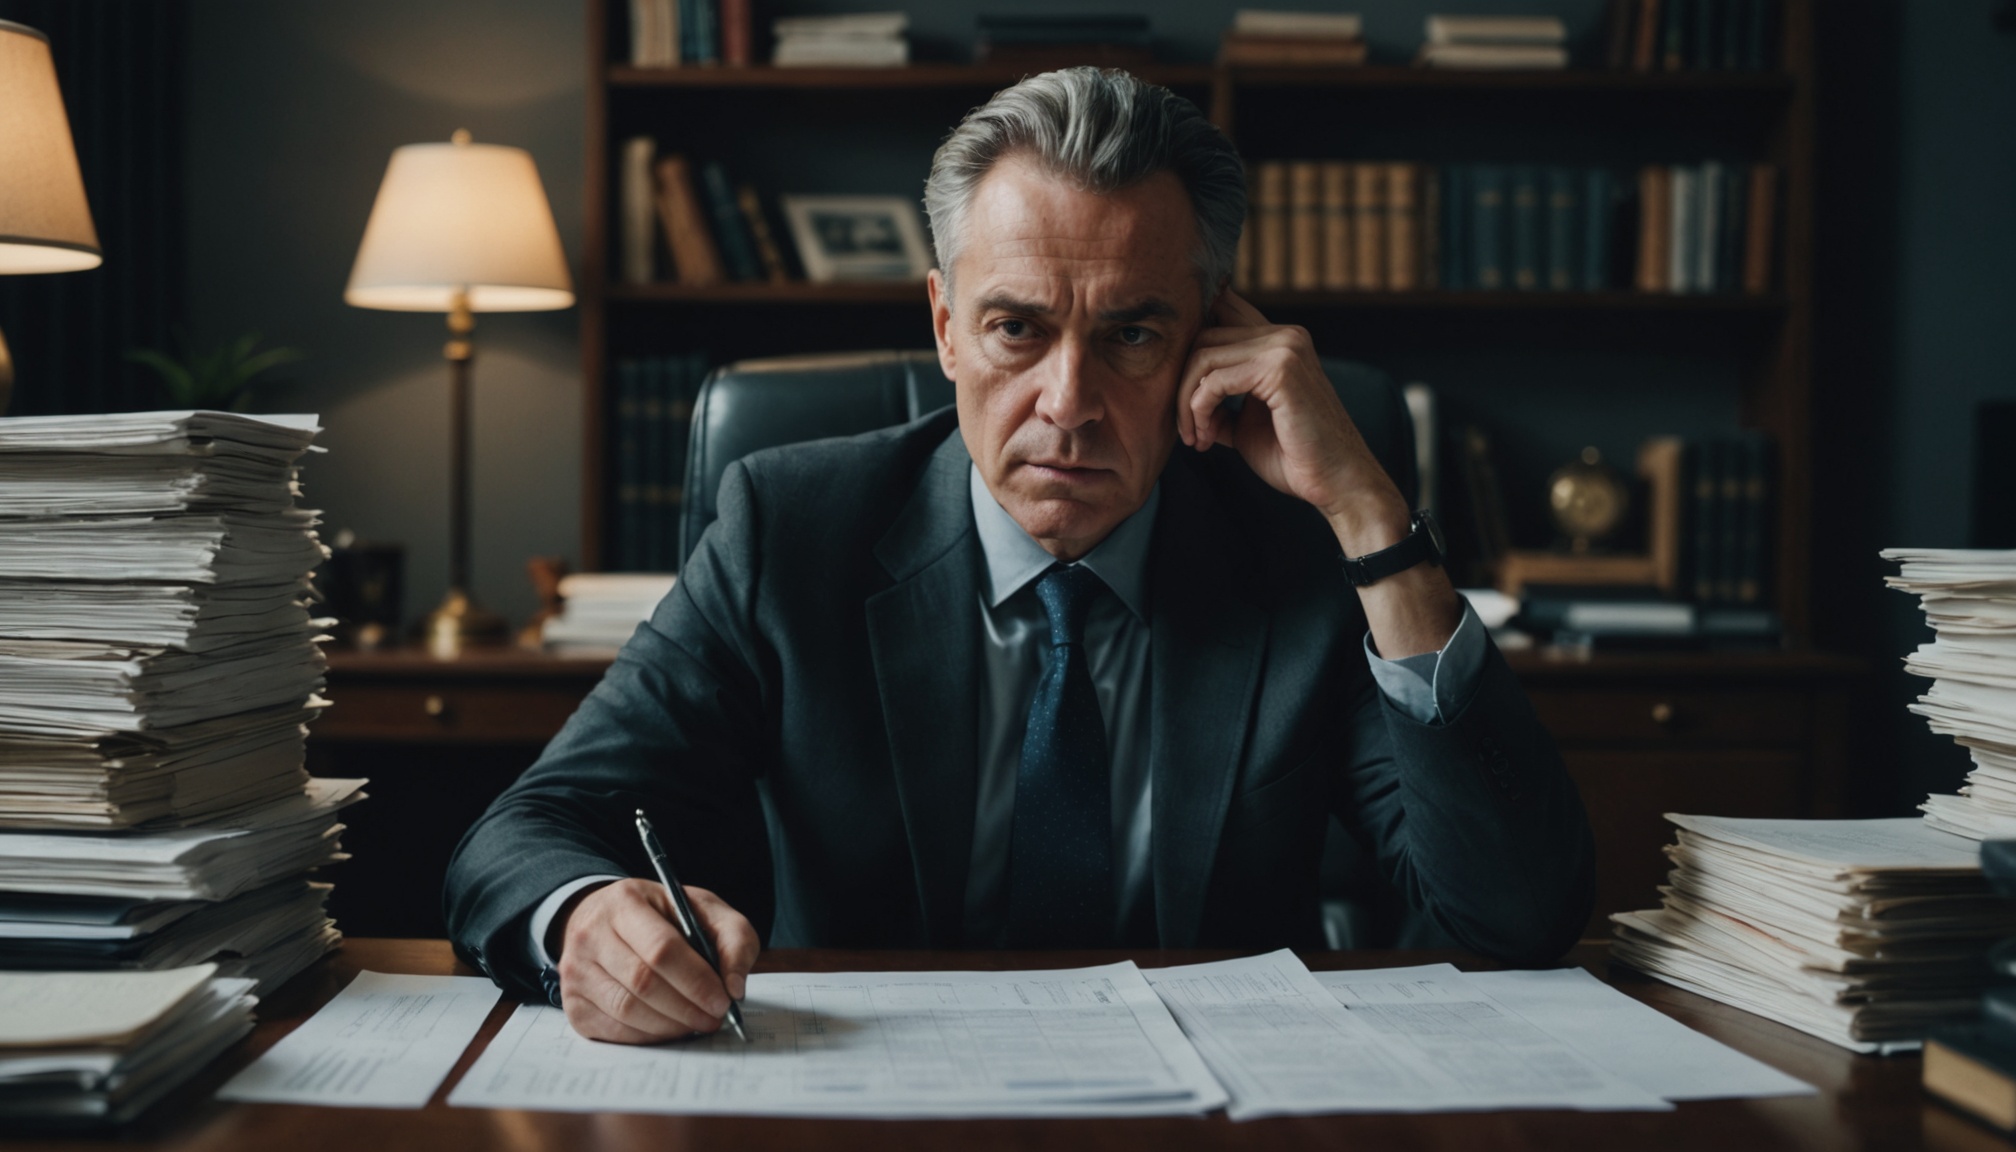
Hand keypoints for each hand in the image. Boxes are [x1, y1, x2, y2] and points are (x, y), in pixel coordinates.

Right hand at [552, 877, 758, 1043]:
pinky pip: (613, 1031)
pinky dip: (648, 1037)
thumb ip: (733, 939)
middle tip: (715, 1018)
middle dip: (687, 1007)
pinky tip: (670, 1028)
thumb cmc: (661, 917)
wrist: (605, 920)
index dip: (695, 980)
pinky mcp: (572, 1004)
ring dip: (670, 1026)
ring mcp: (574, 971)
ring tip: (697, 1023)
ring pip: (626, 1010)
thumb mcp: (703, 909)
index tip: (723, 1000)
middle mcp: (590, 934)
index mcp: (624, 901)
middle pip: (643, 982)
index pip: (661, 948)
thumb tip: (735, 988)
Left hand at [1176, 291, 1409, 553]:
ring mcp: (1285, 347)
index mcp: (1280, 341)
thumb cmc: (1294, 457)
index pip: (1221, 314)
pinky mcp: (1280, 369)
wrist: (1336, 483)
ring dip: (1186, 402)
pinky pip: (1215, 381)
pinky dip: (1199, 411)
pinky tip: (1206, 438)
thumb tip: (1180, 390)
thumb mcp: (1244, 422)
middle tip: (1188, 430)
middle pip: (1203, 336)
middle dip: (1182, 384)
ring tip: (1196, 437)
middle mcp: (1285, 335)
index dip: (1190, 345)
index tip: (1182, 395)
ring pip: (1203, 356)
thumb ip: (1219, 398)